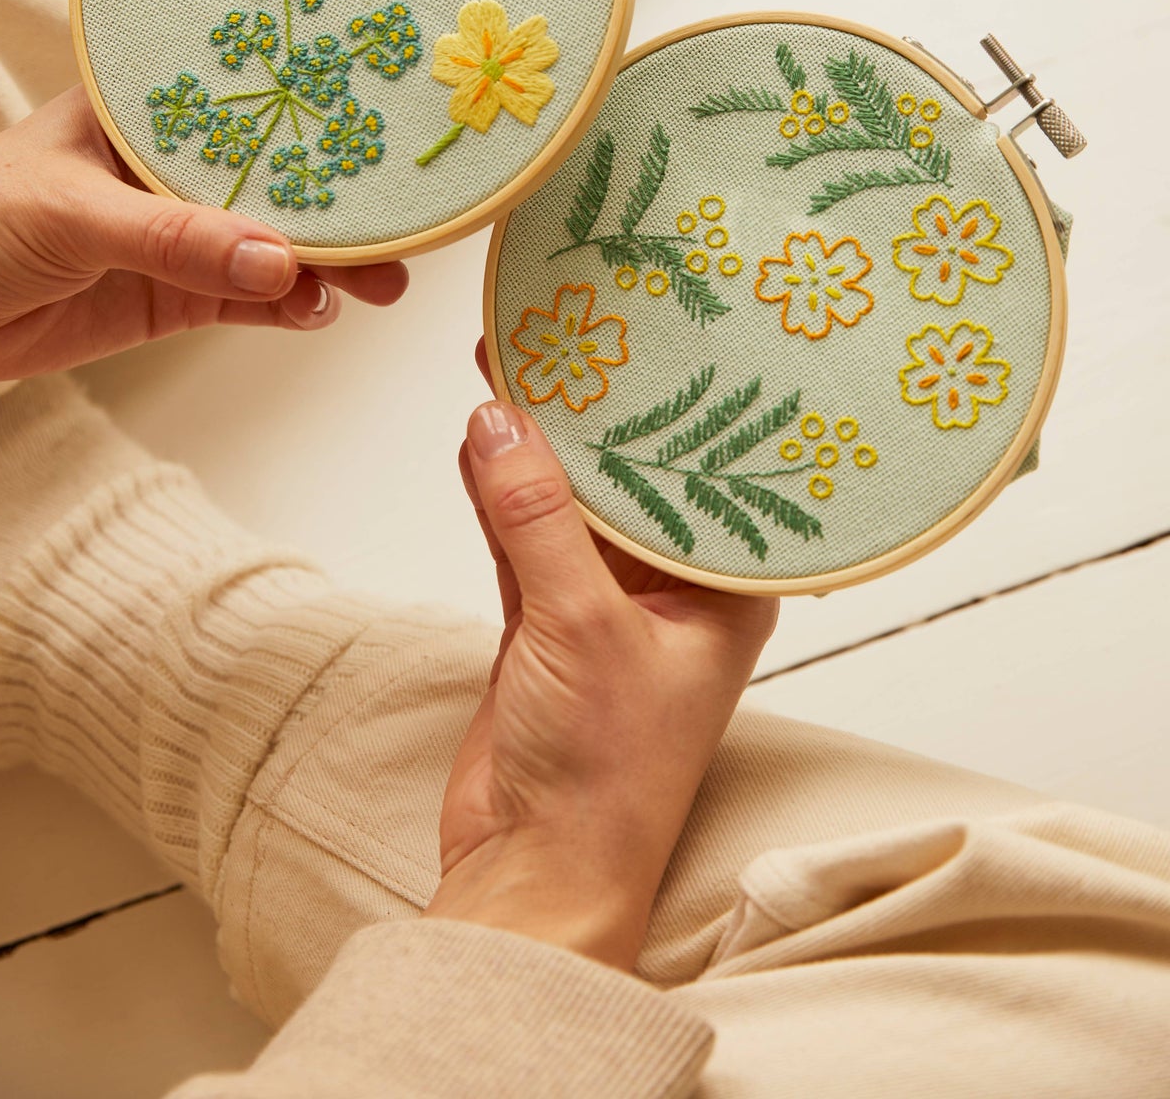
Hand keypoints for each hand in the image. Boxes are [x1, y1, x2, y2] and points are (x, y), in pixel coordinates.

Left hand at [0, 87, 407, 379]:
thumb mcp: (69, 211)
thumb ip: (173, 238)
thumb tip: (277, 261)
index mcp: (150, 108)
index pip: (249, 97)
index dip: (318, 105)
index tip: (388, 125)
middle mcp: (179, 165)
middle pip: (281, 175)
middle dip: (345, 200)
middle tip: (408, 229)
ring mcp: (184, 234)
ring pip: (279, 244)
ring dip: (332, 265)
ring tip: (381, 286)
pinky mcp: (177, 297)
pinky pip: (250, 302)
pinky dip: (290, 309)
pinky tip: (318, 313)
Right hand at [426, 344, 777, 969]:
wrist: (534, 872)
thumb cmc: (604, 777)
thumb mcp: (579, 626)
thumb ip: (536, 517)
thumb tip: (499, 419)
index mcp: (723, 591)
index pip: (704, 471)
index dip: (673, 401)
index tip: (641, 333)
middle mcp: (672, 592)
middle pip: (631, 476)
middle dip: (593, 411)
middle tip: (559, 330)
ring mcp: (603, 607)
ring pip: (568, 502)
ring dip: (534, 444)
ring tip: (509, 358)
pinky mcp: (543, 625)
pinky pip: (521, 537)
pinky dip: (497, 492)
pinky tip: (478, 440)